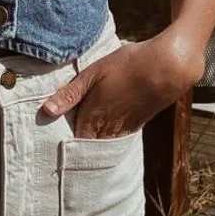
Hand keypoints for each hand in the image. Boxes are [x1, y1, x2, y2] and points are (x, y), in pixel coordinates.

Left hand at [39, 29, 203, 137]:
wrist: (167, 68)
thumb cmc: (128, 65)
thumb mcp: (93, 73)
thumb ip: (70, 93)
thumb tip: (46, 110)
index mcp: (93, 115)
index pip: (73, 140)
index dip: (64, 143)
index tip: (53, 143)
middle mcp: (108, 126)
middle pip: (88, 146)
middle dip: (77, 148)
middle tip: (64, 150)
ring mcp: (124, 127)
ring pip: (104, 144)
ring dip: (93, 146)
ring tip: (83, 145)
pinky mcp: (137, 124)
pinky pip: (118, 139)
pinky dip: (109, 140)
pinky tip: (105, 135)